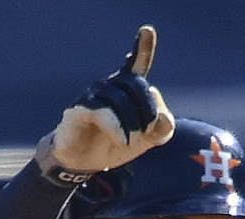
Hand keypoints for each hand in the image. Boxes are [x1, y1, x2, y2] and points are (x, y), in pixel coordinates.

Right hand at [35, 25, 175, 183]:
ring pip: (121, 100)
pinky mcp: (79, 109)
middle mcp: (109, 85)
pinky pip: (102, 112)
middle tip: (147, 132)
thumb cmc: (117, 143)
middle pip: (137, 85)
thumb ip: (163, 129)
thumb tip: (164, 119)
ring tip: (130, 140)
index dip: (142, 47)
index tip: (147, 31)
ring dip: (133, 124)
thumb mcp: (148, 139)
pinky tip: (122, 140)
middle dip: (148, 111)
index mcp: (127, 88)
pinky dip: (117, 128)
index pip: (136, 64)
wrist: (87, 161)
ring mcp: (93, 95)